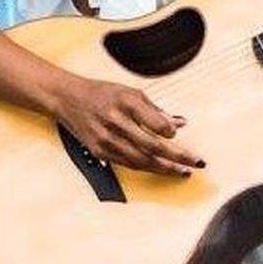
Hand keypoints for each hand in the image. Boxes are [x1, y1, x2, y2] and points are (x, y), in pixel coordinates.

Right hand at [53, 75, 201, 175]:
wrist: (67, 98)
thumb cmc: (101, 93)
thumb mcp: (130, 93)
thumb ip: (156, 110)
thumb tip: (180, 122)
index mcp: (126, 102)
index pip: (156, 124)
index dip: (170, 132)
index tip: (177, 134)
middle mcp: (116, 121)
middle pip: (152, 146)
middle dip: (177, 157)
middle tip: (195, 163)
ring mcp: (106, 139)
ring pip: (142, 160)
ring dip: (165, 168)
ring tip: (181, 171)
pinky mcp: (100, 151)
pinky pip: (128, 164)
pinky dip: (147, 168)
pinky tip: (160, 169)